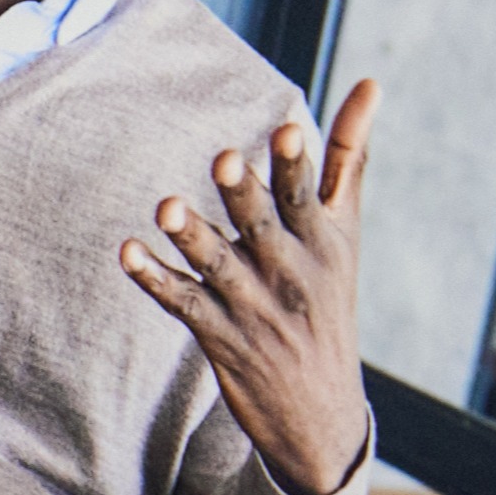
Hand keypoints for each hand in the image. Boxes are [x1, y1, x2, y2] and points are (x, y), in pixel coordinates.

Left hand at [120, 77, 381, 494]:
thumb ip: (347, 156)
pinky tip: (127, 252)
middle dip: (245, 195)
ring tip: (166, 207)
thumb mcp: (344, 230)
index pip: (308, 197)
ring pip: (218, 264)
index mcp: (324, 242)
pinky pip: (181, 301)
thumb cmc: (327, 298)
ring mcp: (254, 306)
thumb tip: (368, 82)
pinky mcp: (219, 335)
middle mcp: (291, 271)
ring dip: (192, 235)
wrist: (320, 412)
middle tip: (225, 160)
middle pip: (264, 225)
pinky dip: (154, 278)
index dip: (297, 165)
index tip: (286, 131)